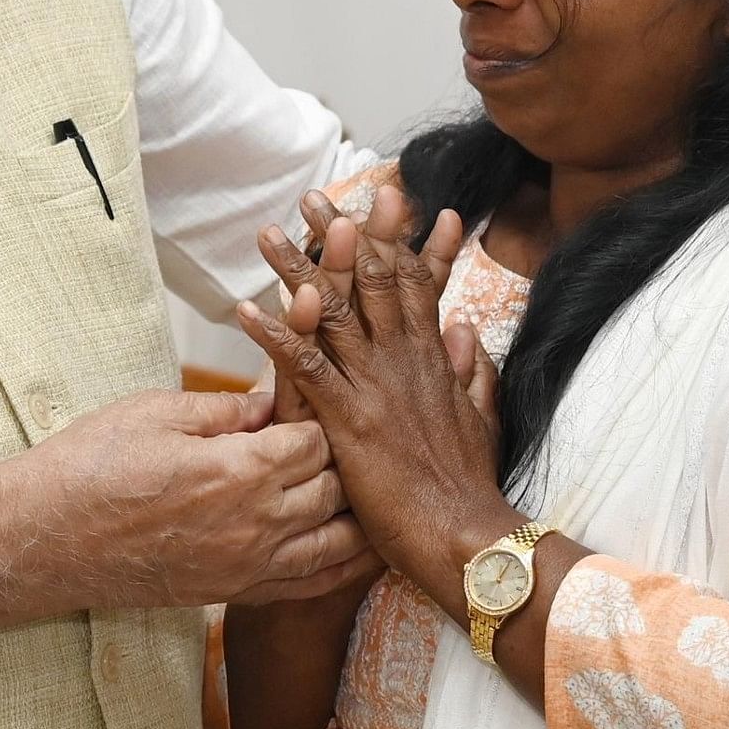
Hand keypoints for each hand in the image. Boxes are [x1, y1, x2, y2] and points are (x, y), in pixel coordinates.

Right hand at [0, 385, 367, 633]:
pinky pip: (314, 585)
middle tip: (344, 438)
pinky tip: (363, 549)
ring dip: (357, 513)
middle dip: (344, 459)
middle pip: (338, 488)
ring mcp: (249, 567)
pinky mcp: (236, 594)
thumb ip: (226, 408)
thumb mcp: (157, 413)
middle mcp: (257, 525)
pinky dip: (346, 566)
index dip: (320, 415)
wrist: (42, 541)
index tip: (316, 400)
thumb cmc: (89, 468)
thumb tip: (273, 400)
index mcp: (240, 470)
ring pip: (340, 541)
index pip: (318, 439)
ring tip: (372, 489)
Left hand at [236, 188, 517, 605]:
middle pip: (370, 279)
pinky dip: (274, 335)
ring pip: (331, 311)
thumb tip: (464, 327)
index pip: (412, 282)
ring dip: (297, 269)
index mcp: (431, 357)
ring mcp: (374, 384)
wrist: (464, 532)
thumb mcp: (483, 416)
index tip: (381, 203)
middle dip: (344, 234)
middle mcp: (403, 358)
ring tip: (269, 234)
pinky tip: (245, 311)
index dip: (394, 239)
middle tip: (315, 196)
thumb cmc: (470, 485)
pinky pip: (303, 367)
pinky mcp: (347, 418)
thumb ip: (471, 369)